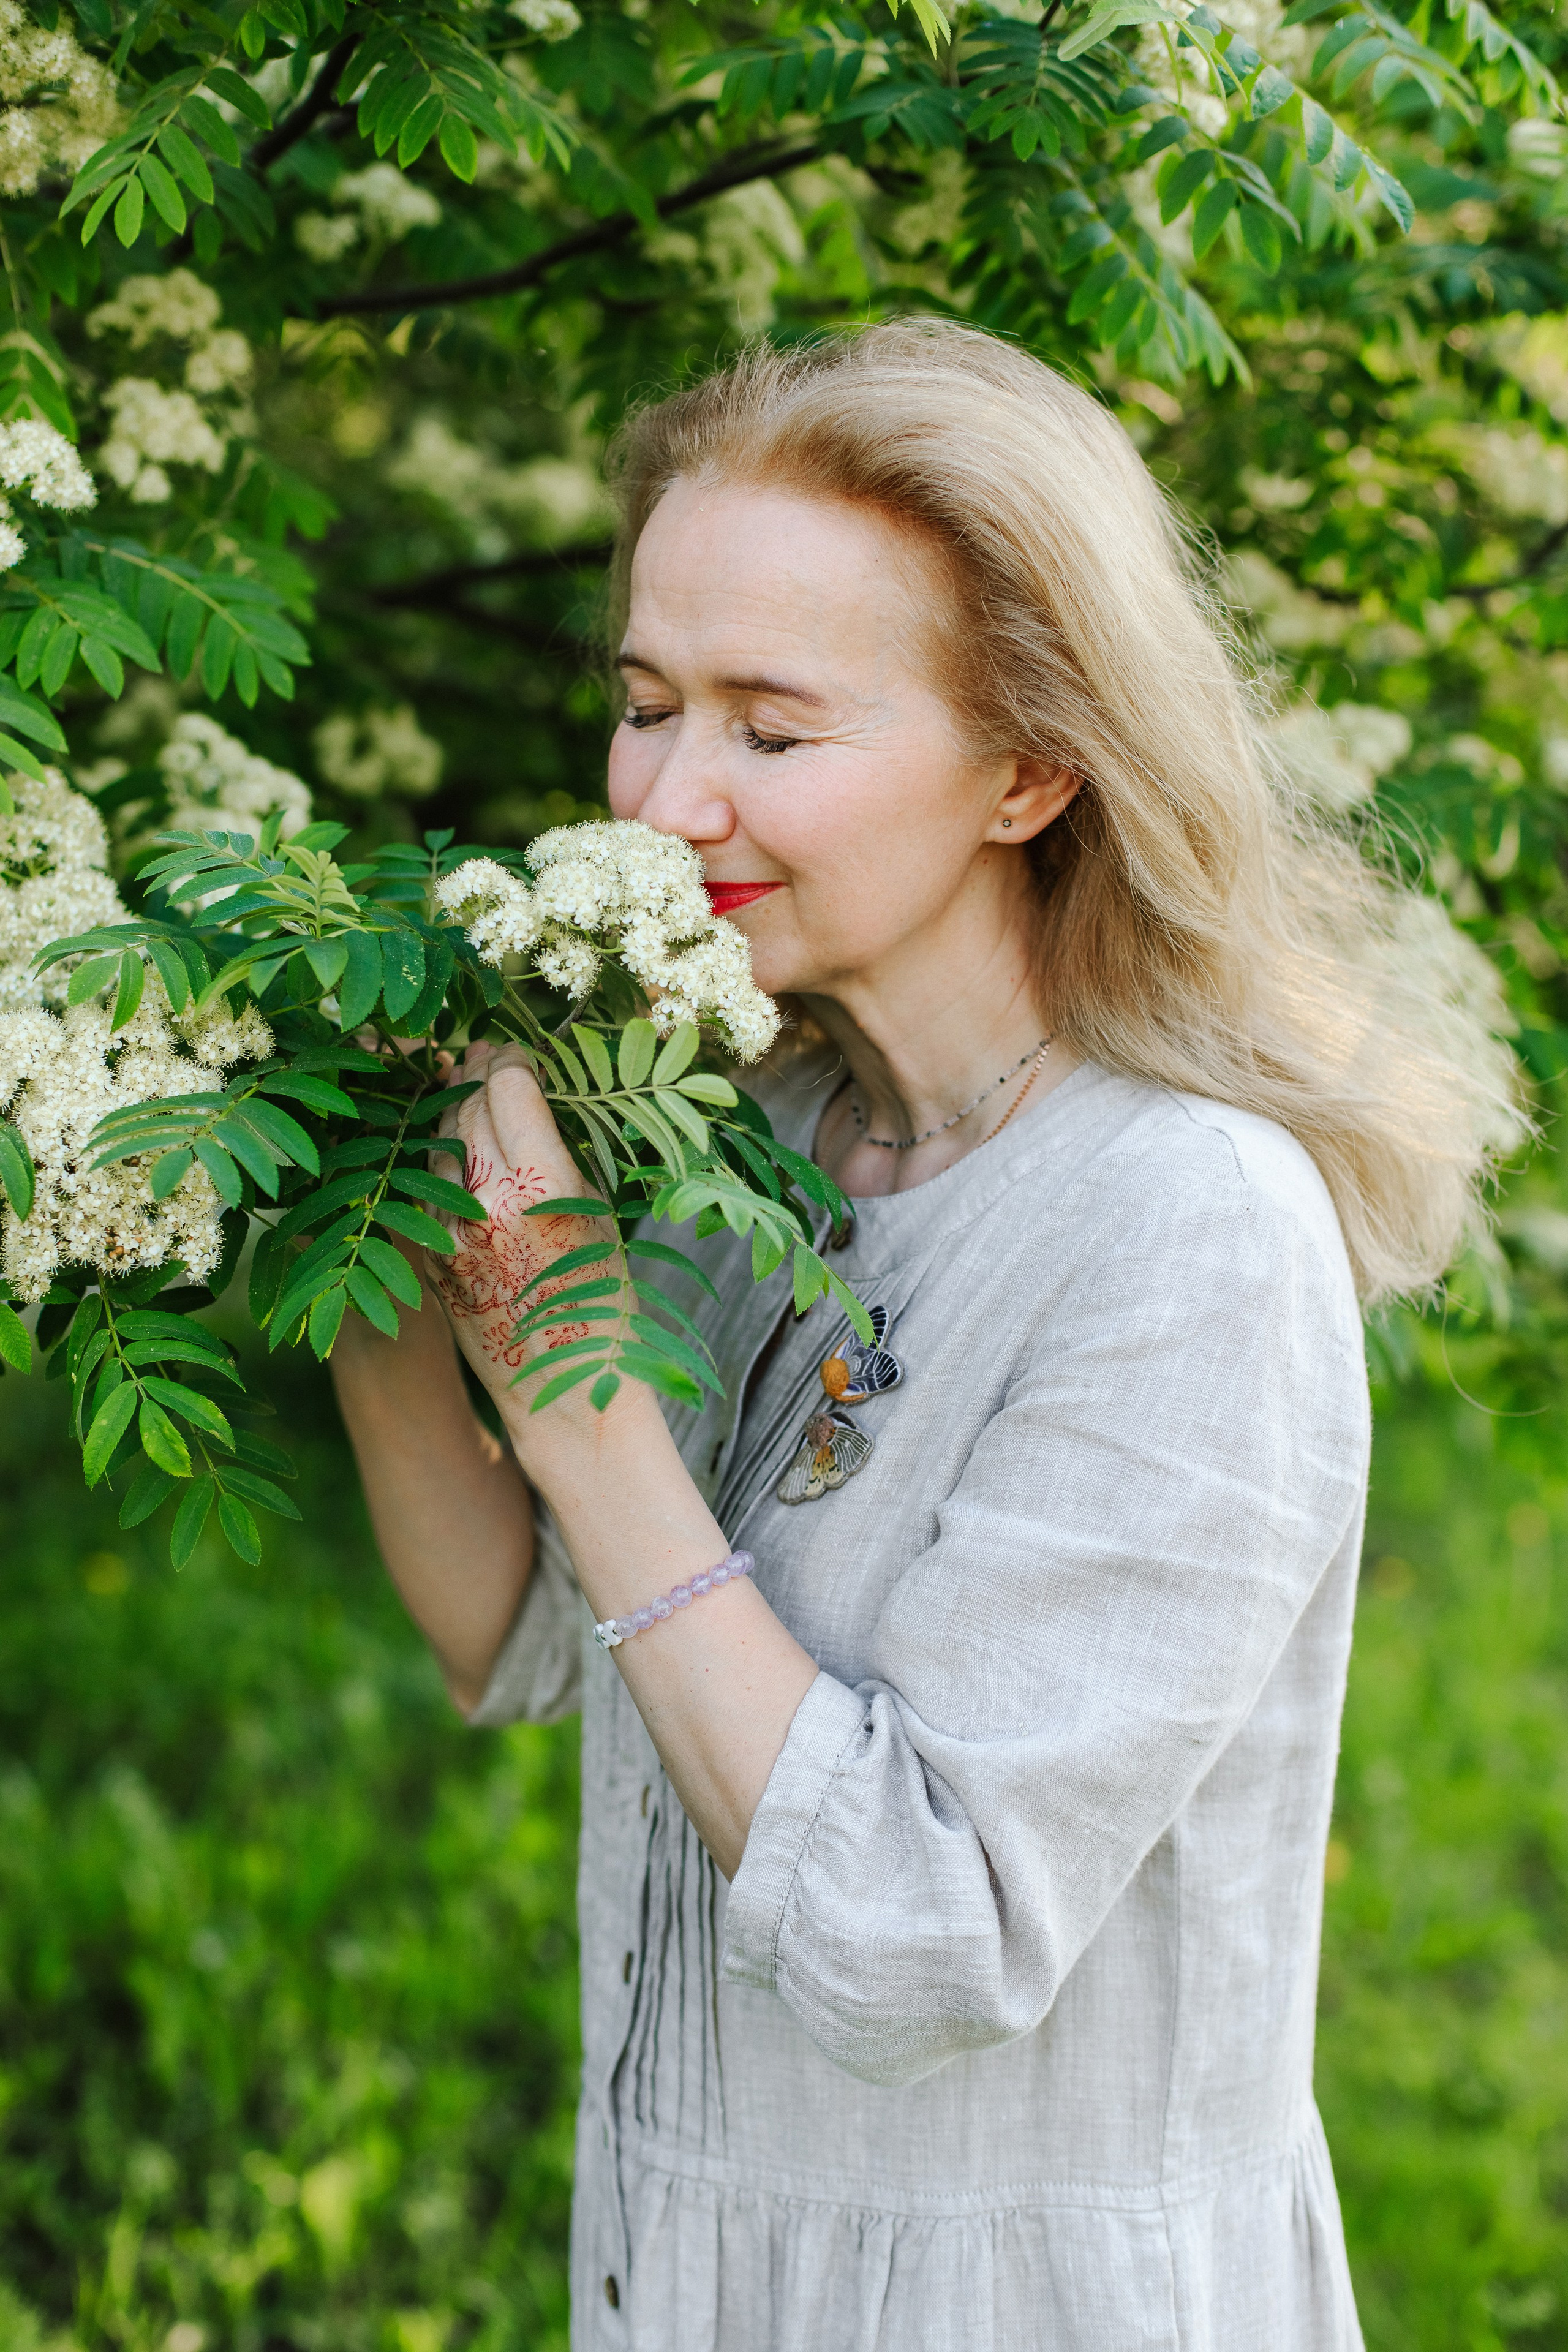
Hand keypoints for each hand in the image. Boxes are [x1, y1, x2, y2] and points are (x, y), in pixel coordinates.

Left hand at [426, 1039, 617, 1413]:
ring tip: (470, 1095)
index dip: (512, 1059)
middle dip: (479, 1075)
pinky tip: (458, 1153)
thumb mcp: (598, 1215)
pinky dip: (441, 1162)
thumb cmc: (600, 1301)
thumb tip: (528, 1098)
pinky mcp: (428, 1256)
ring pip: (438, 1142)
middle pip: (469, 1106)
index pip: (509, 1088)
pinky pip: (426, 1187)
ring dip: (454, 1113)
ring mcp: (449, 1232)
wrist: (564, 1390)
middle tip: (486, 1057)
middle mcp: (488, 1205)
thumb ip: (559, 1154)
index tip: (518, 1052)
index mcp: (544, 1189)